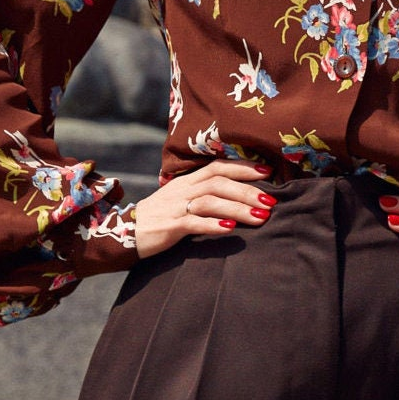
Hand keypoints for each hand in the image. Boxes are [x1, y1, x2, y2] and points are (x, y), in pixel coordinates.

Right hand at [134, 158, 274, 257]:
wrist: (126, 232)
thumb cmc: (161, 217)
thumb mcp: (181, 198)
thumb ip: (204, 193)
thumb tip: (238, 195)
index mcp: (188, 180)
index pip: (218, 167)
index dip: (243, 168)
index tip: (268, 172)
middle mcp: (183, 189)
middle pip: (219, 183)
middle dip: (248, 191)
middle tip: (271, 201)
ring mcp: (176, 207)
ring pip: (210, 201)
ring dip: (238, 208)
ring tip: (260, 217)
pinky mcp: (170, 226)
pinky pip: (193, 223)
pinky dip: (213, 224)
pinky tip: (230, 228)